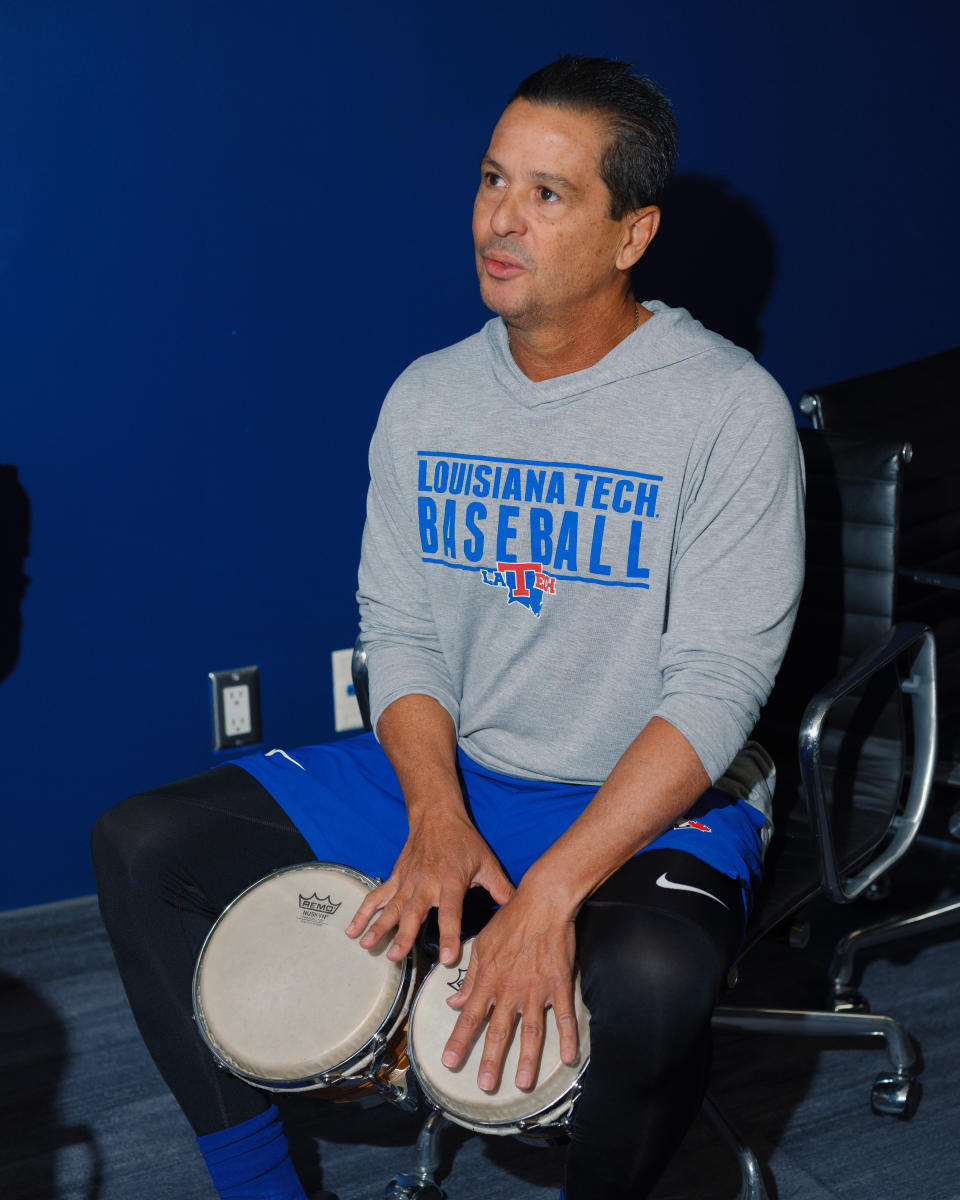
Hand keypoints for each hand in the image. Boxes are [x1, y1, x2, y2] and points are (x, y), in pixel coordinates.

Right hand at [344, 809, 513, 964]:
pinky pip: (377, 896)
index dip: (449, 934)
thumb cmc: (465, 842)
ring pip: (391, 907)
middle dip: (404, 935)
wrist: (436, 815)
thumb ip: (501, 889)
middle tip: (395, 957)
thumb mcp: (487, 862)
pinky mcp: (395, 878)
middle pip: (414, 913)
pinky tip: (352, 930)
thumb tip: (520, 911)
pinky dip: (363, 912)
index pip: (451, 912)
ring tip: (367, 945)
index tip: (447, 957)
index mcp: (451, 882)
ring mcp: (407, 881)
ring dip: (379, 926)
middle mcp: (426, 883)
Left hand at [442, 890, 578, 1091]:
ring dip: (527, 1059)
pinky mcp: (560, 983)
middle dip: (491, 1060)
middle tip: (485, 1086)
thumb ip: (470, 977)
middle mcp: (510, 988)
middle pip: (499, 1030)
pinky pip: (564, 1014)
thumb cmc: (510, 920)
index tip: (449, 1062)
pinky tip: (570, 1058)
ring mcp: (537, 988)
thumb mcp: (481, 945)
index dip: (459, 1040)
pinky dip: (567, 1036)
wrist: (543, 902)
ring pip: (532, 1030)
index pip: (470, 1015)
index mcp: (489, 979)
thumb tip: (455, 1002)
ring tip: (522, 1083)